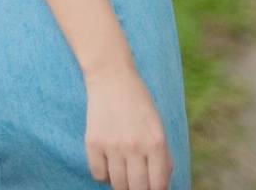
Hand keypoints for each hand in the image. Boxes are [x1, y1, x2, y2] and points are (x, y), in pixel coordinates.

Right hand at [84, 63, 170, 189]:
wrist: (111, 78)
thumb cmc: (139, 102)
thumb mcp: (158, 128)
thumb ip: (162, 157)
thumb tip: (160, 185)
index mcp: (156, 143)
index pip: (157, 185)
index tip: (150, 188)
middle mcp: (134, 147)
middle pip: (136, 188)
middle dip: (138, 189)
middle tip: (137, 182)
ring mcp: (112, 145)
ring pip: (117, 184)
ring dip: (121, 183)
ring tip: (123, 173)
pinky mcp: (92, 142)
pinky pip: (98, 174)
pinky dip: (103, 174)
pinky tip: (108, 163)